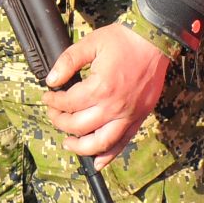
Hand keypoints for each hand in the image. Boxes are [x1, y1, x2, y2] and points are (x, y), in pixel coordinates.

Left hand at [42, 23, 171, 168]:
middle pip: (79, 126)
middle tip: (53, 114)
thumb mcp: (92, 42)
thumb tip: (51, 80)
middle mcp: (114, 106)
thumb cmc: (125, 40)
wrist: (155, 40)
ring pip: (100, 143)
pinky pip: (122, 143)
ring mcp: (128, 115)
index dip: (53, 102)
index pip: (69, 103)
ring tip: (68, 142)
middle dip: (60, 122)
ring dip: (80, 147)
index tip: (48, 97)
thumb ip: (69, 61)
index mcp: (100, 87)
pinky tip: (97, 162)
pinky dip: (109, 156)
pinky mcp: (139, 118)